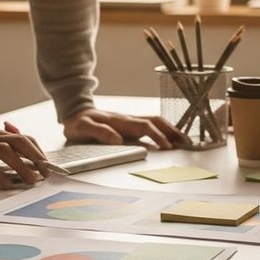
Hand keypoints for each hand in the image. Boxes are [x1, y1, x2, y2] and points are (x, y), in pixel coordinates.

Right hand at [0, 130, 49, 188]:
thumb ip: (2, 146)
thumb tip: (25, 154)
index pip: (22, 138)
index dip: (38, 151)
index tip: (47, 165)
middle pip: (17, 141)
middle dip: (35, 156)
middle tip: (44, 172)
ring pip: (3, 151)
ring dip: (21, 165)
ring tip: (31, 179)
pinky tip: (5, 185)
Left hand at [62, 109, 185, 148]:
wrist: (74, 113)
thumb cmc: (78, 122)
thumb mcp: (83, 128)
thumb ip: (99, 132)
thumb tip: (118, 140)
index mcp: (120, 121)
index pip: (144, 126)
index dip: (157, 136)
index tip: (167, 146)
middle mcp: (128, 119)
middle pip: (156, 121)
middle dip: (171, 131)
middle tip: (185, 143)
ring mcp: (130, 121)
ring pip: (155, 122)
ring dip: (170, 130)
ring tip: (183, 141)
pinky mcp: (130, 125)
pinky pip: (150, 125)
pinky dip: (163, 130)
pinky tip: (169, 138)